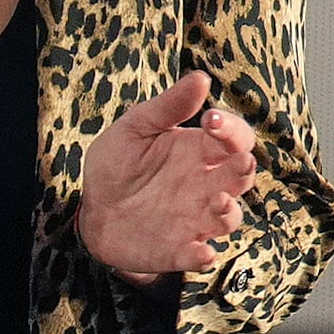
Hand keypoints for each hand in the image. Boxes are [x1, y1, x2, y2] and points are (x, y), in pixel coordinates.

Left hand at [78, 69, 256, 281]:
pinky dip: (201, 256)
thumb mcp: (135, 130)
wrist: (92, 210)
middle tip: (239, 160)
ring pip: (228, 217)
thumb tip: (200, 77)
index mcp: (201, 153)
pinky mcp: (178, 249)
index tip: (211, 120)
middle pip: (240, 177)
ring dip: (228, 212)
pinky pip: (197, 255)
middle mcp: (207, 186)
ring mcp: (196, 219)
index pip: (233, 139)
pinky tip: (201, 252)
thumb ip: (167, 107)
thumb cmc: (119, 166)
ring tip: (218, 200)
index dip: (230, 129)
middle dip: (242, 169)